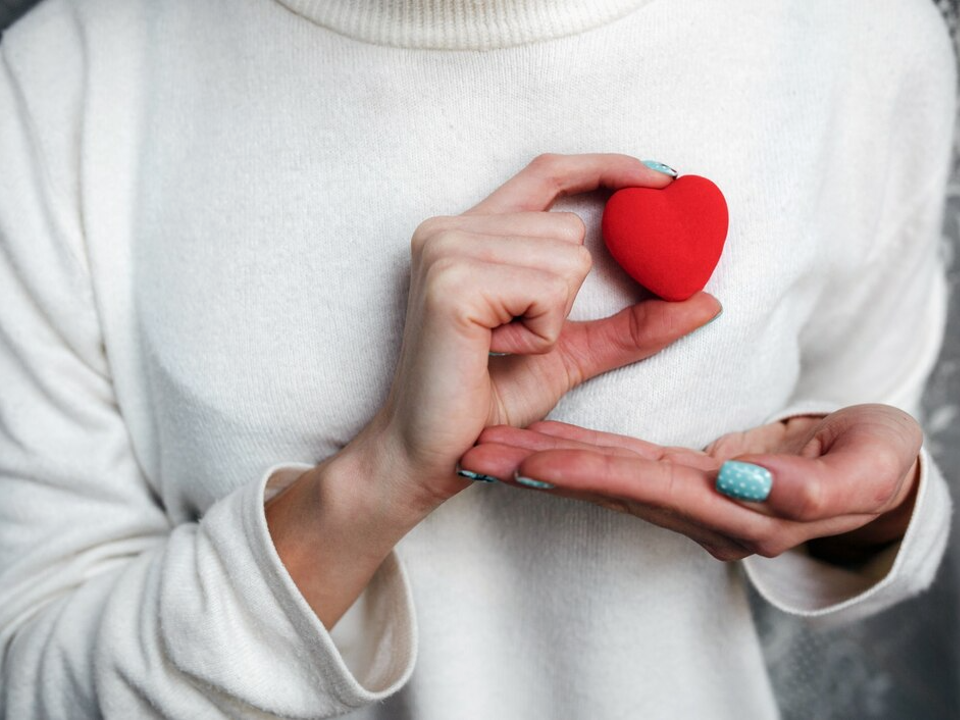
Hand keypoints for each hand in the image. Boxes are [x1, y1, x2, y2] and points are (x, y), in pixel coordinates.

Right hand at [352, 153, 720, 514]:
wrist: (435, 452)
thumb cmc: (491, 399)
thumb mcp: (571, 351)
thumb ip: (633, 324)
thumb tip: (708, 301)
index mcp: (471, 232)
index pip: (549, 173)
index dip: (608, 167)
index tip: (664, 180)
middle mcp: (450, 228)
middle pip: (572, 229)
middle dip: (566, 294)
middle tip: (512, 336)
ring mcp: (446, 249)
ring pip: (568, 258)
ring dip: (553, 318)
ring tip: (501, 345)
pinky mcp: (451, 282)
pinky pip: (547, 291)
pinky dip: (539, 333)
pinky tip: (494, 350)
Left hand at [459, 404, 921, 563]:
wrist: (876, 472)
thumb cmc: (877, 462)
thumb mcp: (870, 466)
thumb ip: (816, 486)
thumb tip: (750, 488)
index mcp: (742, 511)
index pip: (653, 487)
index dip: (593, 473)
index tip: (535, 461)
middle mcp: (703, 512)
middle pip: (609, 488)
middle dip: (542, 471)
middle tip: (477, 456)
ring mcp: (689, 499)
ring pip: (604, 479)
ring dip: (543, 464)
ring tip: (484, 450)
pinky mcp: (683, 481)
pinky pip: (618, 467)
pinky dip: (574, 456)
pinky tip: (533, 444)